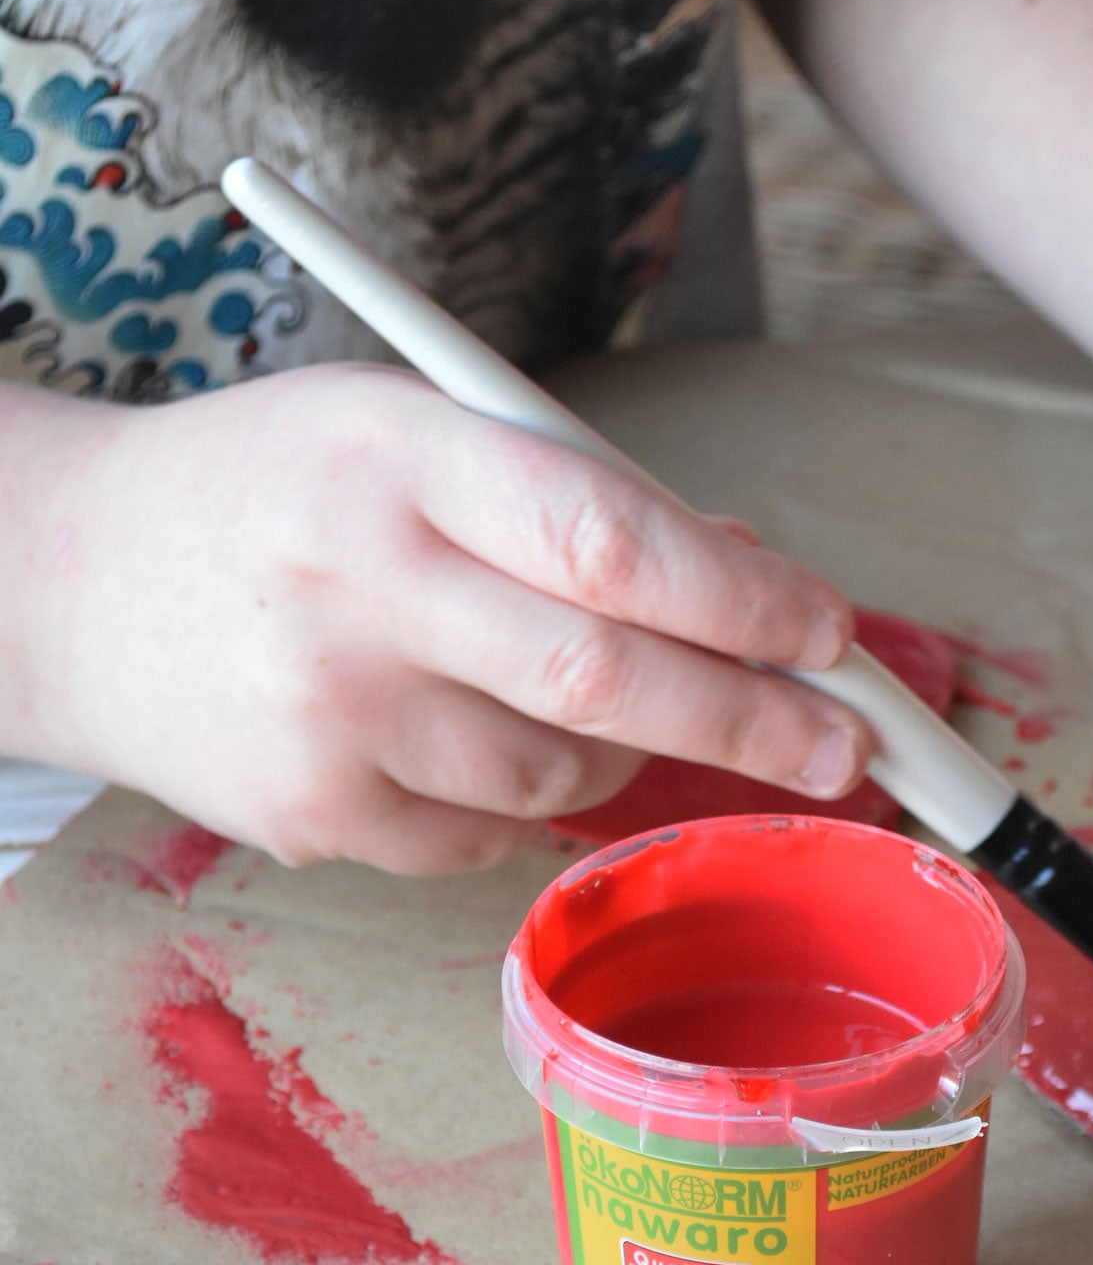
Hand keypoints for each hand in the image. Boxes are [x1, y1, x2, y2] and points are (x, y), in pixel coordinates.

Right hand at [0, 365, 868, 870]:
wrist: (67, 580)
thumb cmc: (274, 491)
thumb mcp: (411, 432)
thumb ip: (573, 497)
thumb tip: (754, 576)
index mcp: (401, 461)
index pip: (613, 541)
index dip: (745, 601)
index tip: (829, 634)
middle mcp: (358, 587)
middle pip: (608, 681)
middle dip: (754, 721)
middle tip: (843, 748)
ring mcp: (329, 717)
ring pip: (561, 774)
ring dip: (623, 750)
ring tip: (581, 696)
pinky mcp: (312, 817)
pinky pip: (488, 832)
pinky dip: (522, 796)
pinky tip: (463, 734)